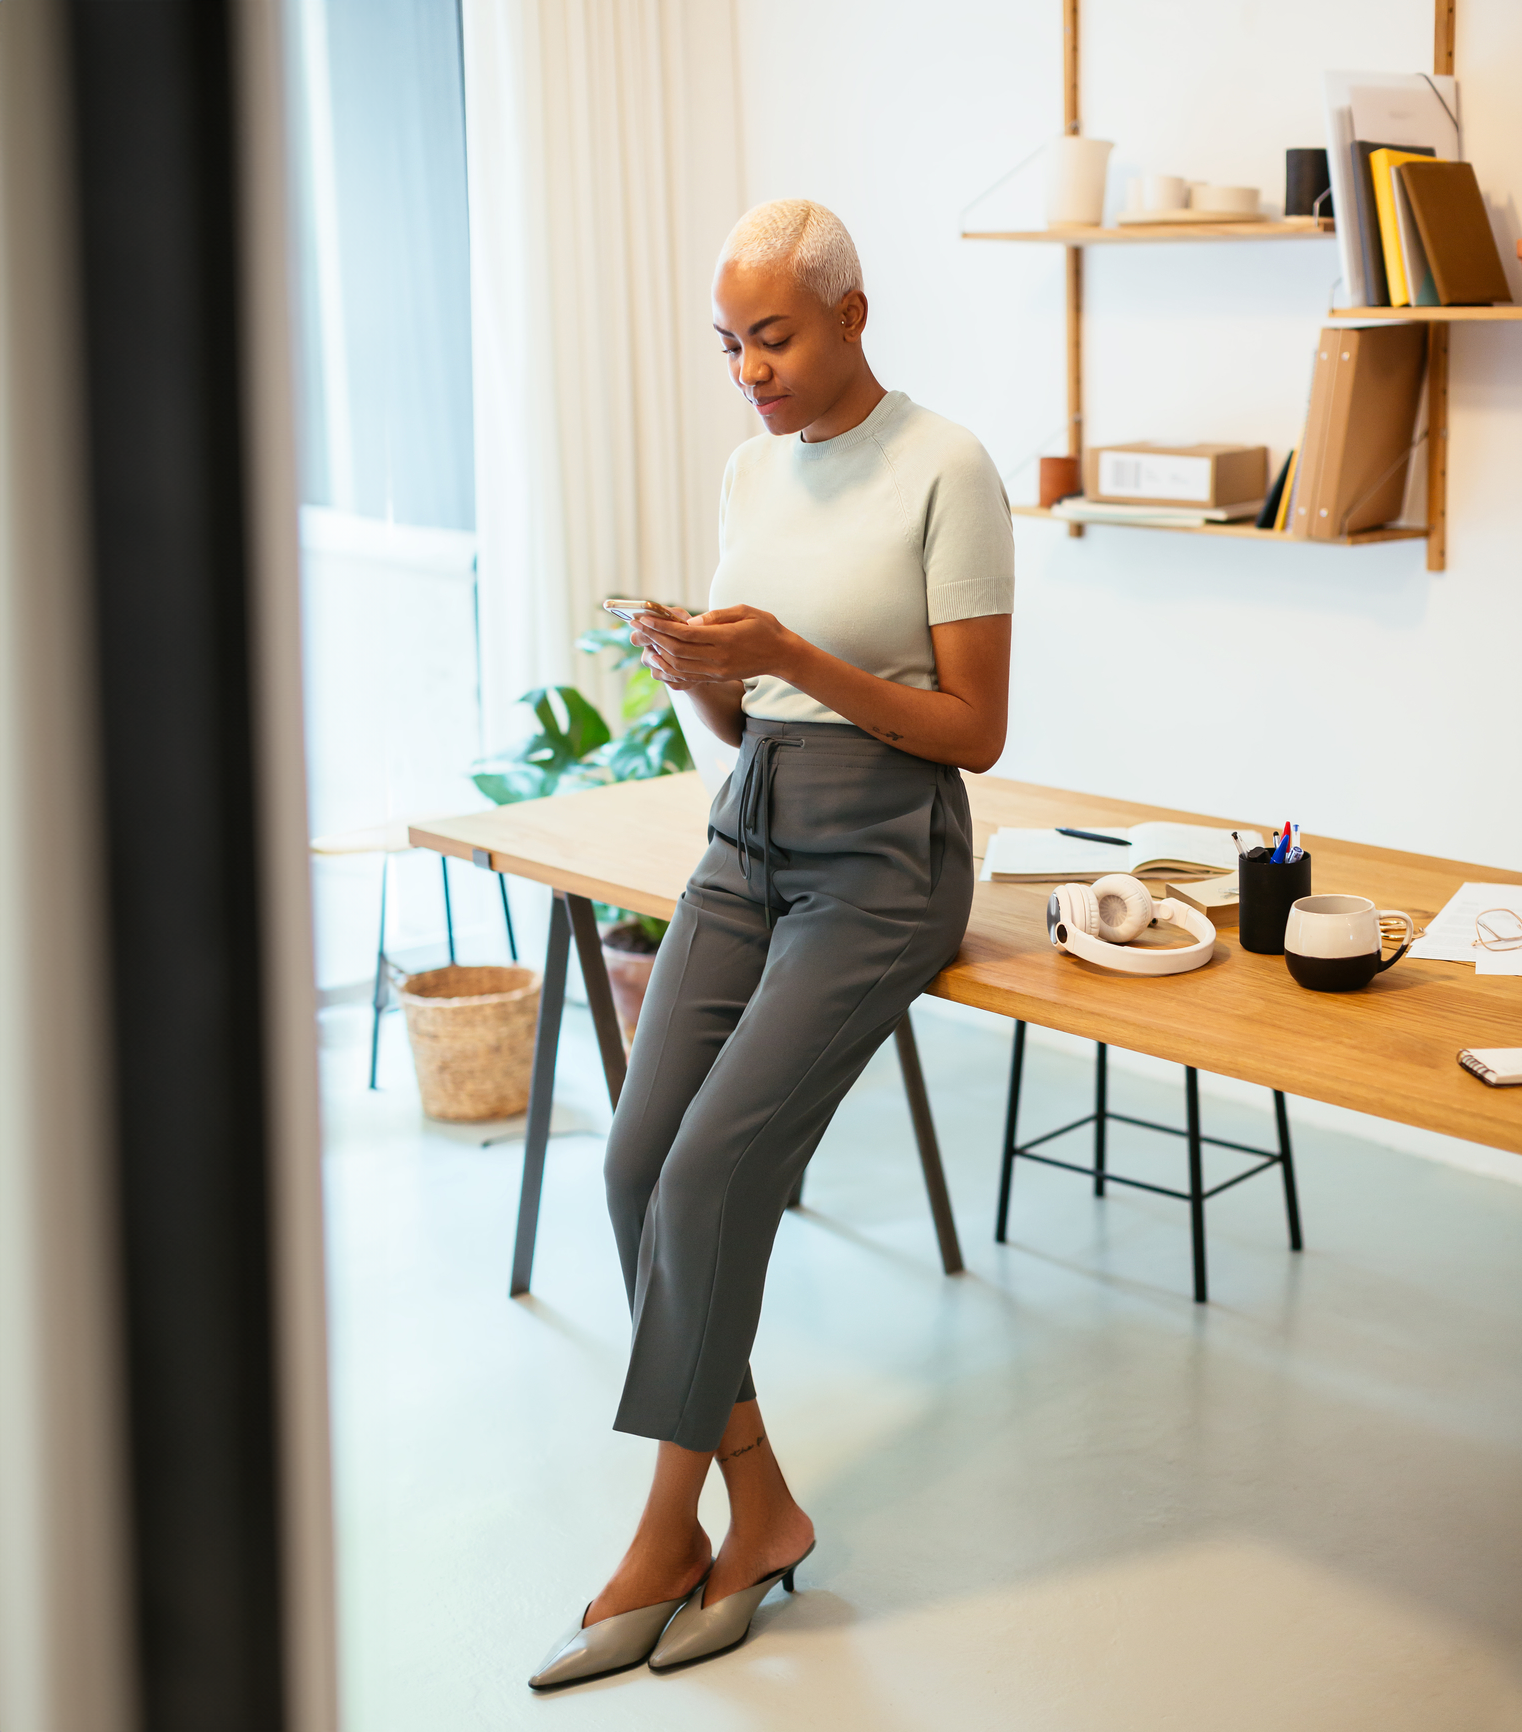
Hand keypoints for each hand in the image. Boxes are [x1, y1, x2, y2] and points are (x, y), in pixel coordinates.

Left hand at [640, 605, 796, 683]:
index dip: (661, 626)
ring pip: (678, 666)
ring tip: (643, 639)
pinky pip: (686, 675)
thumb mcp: (744, 612)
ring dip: (657, 653)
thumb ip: (717, 616)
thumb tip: (690, 623)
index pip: (685, 634)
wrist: (781, 656)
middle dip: (653, 637)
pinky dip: (668, 667)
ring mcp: (717, 671)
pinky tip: (658, 656)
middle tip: (635, 625)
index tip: (643, 617)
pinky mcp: (716, 677)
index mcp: (725, 639)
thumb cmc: (765, 627)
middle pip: (677, 651)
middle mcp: (719, 659)